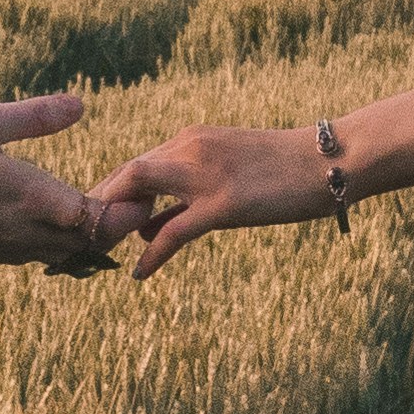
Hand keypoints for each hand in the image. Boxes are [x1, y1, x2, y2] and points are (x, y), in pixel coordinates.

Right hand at [0, 96, 133, 271]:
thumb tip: (81, 104)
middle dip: (113, 226)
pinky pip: (36, 257)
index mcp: (32, 199)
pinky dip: (55, 244)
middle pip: (89, 243)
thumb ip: (36, 116)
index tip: (142, 194)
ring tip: (94, 210)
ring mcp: (5, 250)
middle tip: (131, 202)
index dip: (127, 211)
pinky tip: (48, 222)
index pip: (99, 219)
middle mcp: (25, 233)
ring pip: (64, 254)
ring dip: (84, 237)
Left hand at [105, 123, 346, 278]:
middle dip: (98, 208)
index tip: (94, 224)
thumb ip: (187, 190)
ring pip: (136, 192)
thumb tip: (149, 224)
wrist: (329, 160)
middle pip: (124, 175)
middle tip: (85, 243)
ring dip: (113, 225)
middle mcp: (189, 148)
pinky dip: (151, 253)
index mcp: (190, 138)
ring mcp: (204, 174)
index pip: (133, 165)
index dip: (108, 195)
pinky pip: (173, 231)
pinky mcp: (223, 203)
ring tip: (101, 254)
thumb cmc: (284, 170)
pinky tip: (139, 274)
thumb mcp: (227, 171)